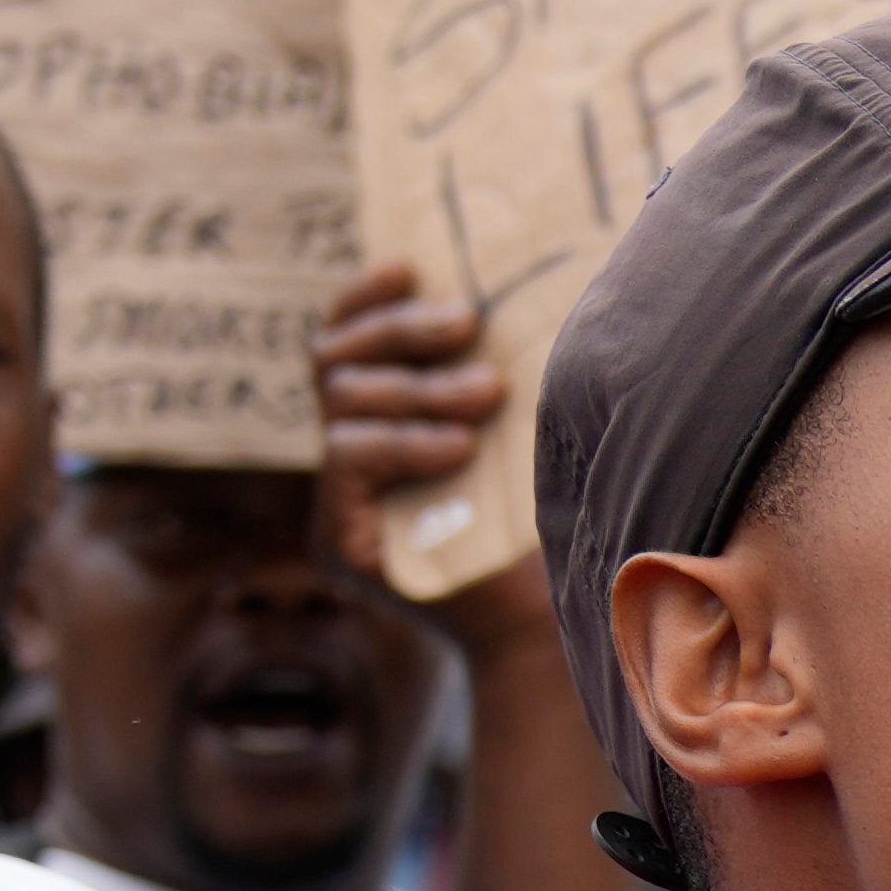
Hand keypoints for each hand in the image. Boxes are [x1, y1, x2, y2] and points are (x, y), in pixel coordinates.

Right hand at [316, 259, 546, 640]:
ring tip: (490, 394)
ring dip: (418, 388)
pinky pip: (347, 457)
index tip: (411, 264)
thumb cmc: (558, 523)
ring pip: (340, 403)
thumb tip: (514, 283)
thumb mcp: (529, 428)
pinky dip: (405, 442)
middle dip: (399, 331)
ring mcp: (338, 504)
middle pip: (333, 360)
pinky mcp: (340, 543)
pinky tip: (460, 449)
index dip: (367, 298)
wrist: (557, 627)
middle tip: (469, 323)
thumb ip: (498, 366)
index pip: (344, 341)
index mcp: (382, 425)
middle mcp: (346, 463)